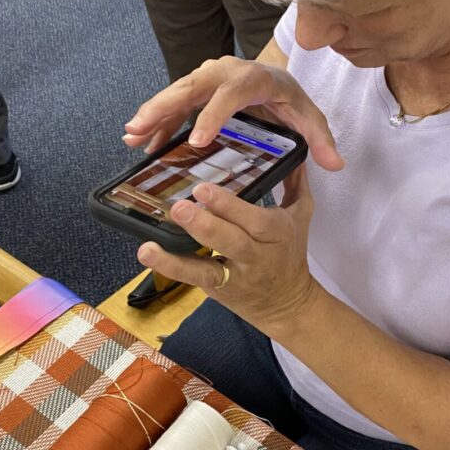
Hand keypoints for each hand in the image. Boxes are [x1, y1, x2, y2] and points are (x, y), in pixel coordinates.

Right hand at [123, 55, 344, 170]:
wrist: (277, 78)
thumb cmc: (291, 99)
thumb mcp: (309, 119)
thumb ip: (321, 140)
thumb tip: (336, 164)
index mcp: (255, 78)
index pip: (231, 94)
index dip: (214, 115)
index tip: (198, 140)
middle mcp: (226, 71)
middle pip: (193, 87)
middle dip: (165, 108)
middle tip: (141, 129)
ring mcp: (208, 77)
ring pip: (176, 92)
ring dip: (153, 113)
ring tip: (131, 136)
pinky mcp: (197, 89)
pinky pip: (174, 104)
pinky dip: (158, 121)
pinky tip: (140, 140)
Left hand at [137, 165, 319, 335]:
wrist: (288, 302)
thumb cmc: (290, 251)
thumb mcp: (300, 214)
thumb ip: (295, 181)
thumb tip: (296, 147)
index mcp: (276, 232)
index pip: (255, 220)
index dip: (229, 206)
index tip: (203, 188)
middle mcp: (256, 255)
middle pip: (232, 241)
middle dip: (205, 225)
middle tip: (179, 207)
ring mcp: (235, 273)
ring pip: (209, 266)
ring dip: (178, 257)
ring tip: (151, 244)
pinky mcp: (218, 288)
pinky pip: (194, 279)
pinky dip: (170, 268)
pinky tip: (148, 254)